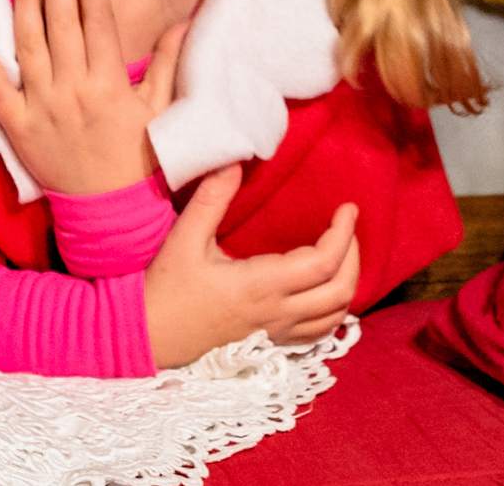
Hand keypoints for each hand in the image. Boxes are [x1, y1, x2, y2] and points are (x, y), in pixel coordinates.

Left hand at [0, 0, 188, 196]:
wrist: (111, 212)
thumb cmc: (139, 160)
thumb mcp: (160, 111)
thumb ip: (169, 65)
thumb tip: (182, 22)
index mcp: (110, 84)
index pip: (98, 22)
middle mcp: (73, 90)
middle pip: (62, 24)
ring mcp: (41, 108)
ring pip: (28, 46)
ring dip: (24, 5)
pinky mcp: (17, 128)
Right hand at [141, 168, 361, 367]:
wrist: (149, 338)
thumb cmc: (165, 289)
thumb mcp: (185, 239)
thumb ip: (211, 199)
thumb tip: (234, 160)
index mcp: (259, 285)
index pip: (322, 263)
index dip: (344, 235)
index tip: (348, 208)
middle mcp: (275, 313)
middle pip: (339, 291)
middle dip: (354, 256)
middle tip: (347, 227)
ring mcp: (275, 333)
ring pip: (334, 317)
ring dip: (348, 284)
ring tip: (343, 254)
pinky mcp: (270, 344)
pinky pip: (318, 334)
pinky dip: (334, 311)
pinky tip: (327, 291)